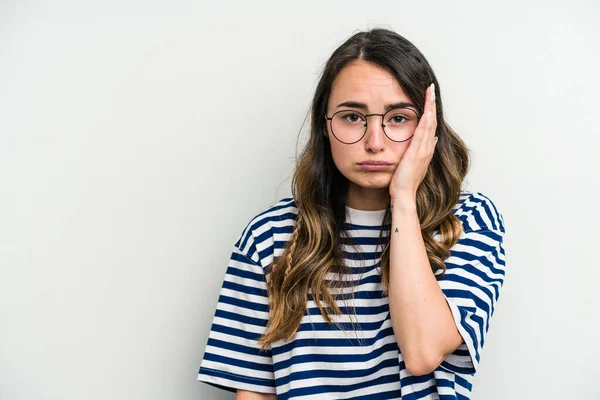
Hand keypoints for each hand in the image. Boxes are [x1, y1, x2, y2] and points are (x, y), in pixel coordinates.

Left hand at [389, 83, 437, 202]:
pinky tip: (426, 111)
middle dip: (431, 103)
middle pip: (431, 121)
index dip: (430, 110)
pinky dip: (425, 121)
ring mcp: (423, 151)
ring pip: (428, 124)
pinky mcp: (416, 154)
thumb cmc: (404, 181)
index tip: (429, 97)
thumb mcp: (412, 162)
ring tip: (429, 92)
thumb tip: (429, 138)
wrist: (404, 195)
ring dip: (429, 107)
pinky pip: (422, 134)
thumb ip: (420, 150)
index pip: (429, 125)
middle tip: (431, 88)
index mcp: (426, 149)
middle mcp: (427, 148)